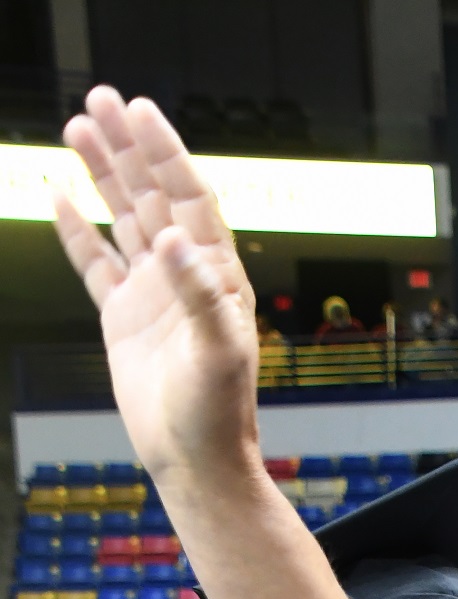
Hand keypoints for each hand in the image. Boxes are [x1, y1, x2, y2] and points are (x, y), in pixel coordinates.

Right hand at [53, 88, 259, 487]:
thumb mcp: (217, 354)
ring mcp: (152, 293)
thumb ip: (200, 296)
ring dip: (102, 174)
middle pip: (153, 195)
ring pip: (123, 218)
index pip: (189, 198)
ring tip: (76, 126)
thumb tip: (171, 242)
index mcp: (216, 275)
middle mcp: (185, 275)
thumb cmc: (219, 414)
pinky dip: (77, 229)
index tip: (140, 112)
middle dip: (128, 148)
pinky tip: (59, 193)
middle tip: (100, 99)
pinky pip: (95, 261)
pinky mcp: (123, 317)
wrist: (195, 460)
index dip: (165, 153)